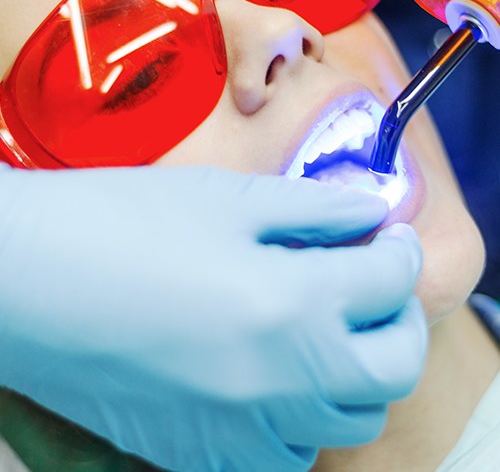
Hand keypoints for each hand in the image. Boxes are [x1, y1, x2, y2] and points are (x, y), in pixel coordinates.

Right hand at [0, 165, 426, 470]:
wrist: (28, 280)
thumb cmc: (120, 222)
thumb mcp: (226, 197)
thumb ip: (312, 207)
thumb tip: (370, 211)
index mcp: (291, 303)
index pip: (390, 283)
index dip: (399, 251)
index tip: (388, 236)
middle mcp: (280, 382)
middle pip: (392, 368)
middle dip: (401, 320)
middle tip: (376, 282)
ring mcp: (242, 430)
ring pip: (346, 420)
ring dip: (357, 370)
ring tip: (328, 327)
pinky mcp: (199, 453)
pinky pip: (285, 454)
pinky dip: (303, 416)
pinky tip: (274, 375)